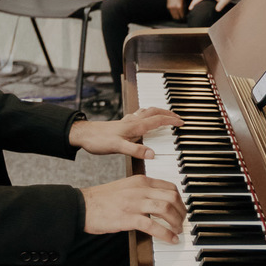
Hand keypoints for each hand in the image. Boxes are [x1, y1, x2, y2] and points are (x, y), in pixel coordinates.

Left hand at [68, 107, 182, 159]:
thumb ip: (135, 150)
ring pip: (147, 112)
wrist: (83, 134)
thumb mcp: (118, 147)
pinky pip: (139, 116)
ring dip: (158, 112)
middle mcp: (133, 121)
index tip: (182, 122)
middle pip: (154, 112)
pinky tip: (144, 120)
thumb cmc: (98, 140)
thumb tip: (152, 153)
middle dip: (168, 113)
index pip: (158, 120)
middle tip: (178, 117)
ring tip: (166, 115)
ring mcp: (127, 122)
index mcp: (135, 126)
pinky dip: (147, 116)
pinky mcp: (122, 124)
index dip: (171, 120)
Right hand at [81, 174, 185, 242]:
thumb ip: (142, 191)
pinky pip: (153, 225)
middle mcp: (140, 189)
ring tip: (178, 230)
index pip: (169, 187)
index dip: (180, 200)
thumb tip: (159, 202)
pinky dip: (166, 233)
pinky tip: (171, 239)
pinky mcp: (128, 218)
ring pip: (165, 209)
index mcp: (140, 181)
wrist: (83, 205)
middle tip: (182, 221)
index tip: (181, 209)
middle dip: (181, 211)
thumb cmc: (102, 199)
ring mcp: (134, 203)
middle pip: (171, 197)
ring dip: (176, 222)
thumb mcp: (126, 187)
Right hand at [189, 0, 237, 11]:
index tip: (191, 7)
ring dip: (194, 1)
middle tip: (189, 9)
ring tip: (191, 8)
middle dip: (193, 2)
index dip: (195, 2)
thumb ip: (221, 5)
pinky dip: (197, 1)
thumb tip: (217, 10)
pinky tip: (195, 5)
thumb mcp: (226, 0)